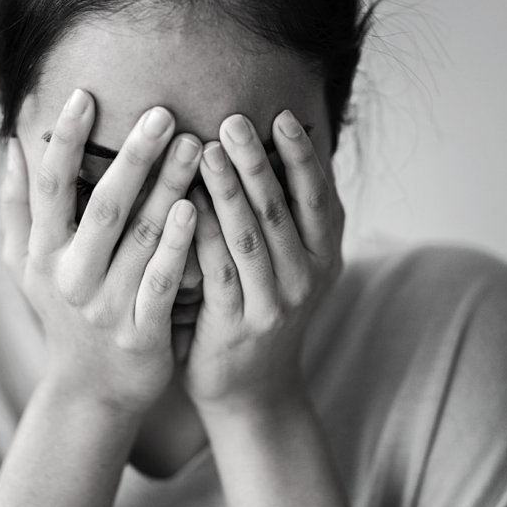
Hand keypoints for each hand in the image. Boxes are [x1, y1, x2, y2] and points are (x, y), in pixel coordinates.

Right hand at [0, 89, 202, 416]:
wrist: (90, 390)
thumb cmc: (61, 314)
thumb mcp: (25, 266)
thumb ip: (17, 207)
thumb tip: (13, 146)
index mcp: (41, 253)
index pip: (50, 187)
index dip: (65, 141)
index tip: (85, 96)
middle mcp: (70, 276)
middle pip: (104, 207)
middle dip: (133, 157)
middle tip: (164, 113)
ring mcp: (106, 305)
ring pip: (140, 239)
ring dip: (167, 188)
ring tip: (196, 146)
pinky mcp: (140, 332)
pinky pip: (162, 282)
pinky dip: (177, 246)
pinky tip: (195, 210)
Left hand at [183, 110, 344, 414]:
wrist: (253, 391)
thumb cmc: (263, 312)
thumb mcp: (291, 268)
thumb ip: (286, 219)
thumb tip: (268, 149)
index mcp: (324, 257)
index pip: (318, 197)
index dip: (302, 156)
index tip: (282, 115)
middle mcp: (306, 278)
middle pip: (280, 210)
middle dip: (257, 161)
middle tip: (233, 120)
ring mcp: (274, 304)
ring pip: (249, 236)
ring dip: (227, 190)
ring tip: (204, 149)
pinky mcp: (237, 325)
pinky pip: (217, 271)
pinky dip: (200, 234)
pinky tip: (182, 203)